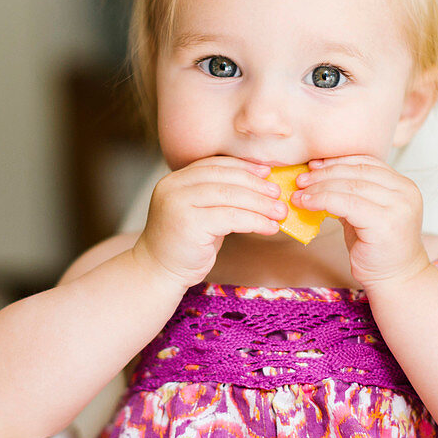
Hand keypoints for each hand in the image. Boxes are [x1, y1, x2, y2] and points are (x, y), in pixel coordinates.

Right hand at [133, 157, 283, 288]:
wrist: (158, 272)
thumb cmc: (185, 245)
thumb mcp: (200, 213)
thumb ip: (219, 196)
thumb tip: (261, 185)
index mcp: (176, 179)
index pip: (215, 164)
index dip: (243, 167)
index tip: (267, 172)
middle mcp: (174, 186)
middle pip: (225, 177)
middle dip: (256, 185)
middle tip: (278, 194)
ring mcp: (179, 204)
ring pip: (230, 196)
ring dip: (261, 204)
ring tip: (280, 212)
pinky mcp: (189, 224)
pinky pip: (231, 218)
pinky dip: (255, 221)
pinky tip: (269, 227)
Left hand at [293, 155, 430, 290]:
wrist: (396, 279)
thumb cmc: (378, 249)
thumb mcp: (366, 213)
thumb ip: (351, 193)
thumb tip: (317, 176)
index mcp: (404, 185)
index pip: (367, 162)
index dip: (337, 161)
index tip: (314, 165)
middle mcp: (405, 192)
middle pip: (357, 172)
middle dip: (325, 173)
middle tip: (301, 180)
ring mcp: (398, 207)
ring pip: (349, 186)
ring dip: (319, 187)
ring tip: (299, 193)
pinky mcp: (384, 222)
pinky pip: (346, 203)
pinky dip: (322, 200)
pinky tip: (307, 204)